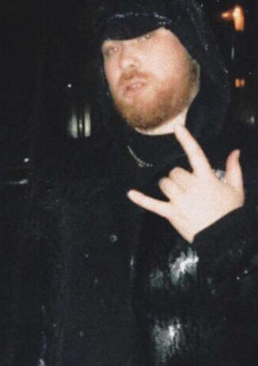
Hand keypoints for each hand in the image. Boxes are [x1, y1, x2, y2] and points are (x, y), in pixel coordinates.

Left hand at [127, 125, 243, 242]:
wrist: (225, 237)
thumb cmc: (230, 213)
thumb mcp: (237, 189)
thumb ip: (234, 169)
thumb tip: (235, 152)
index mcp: (207, 179)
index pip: (195, 154)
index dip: (186, 140)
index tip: (178, 128)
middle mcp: (191, 187)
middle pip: (175, 172)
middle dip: (178, 177)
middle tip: (187, 187)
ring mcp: (179, 200)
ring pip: (164, 183)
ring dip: (168, 186)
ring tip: (177, 194)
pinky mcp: (171, 213)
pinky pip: (153, 204)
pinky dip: (141, 199)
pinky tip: (130, 193)